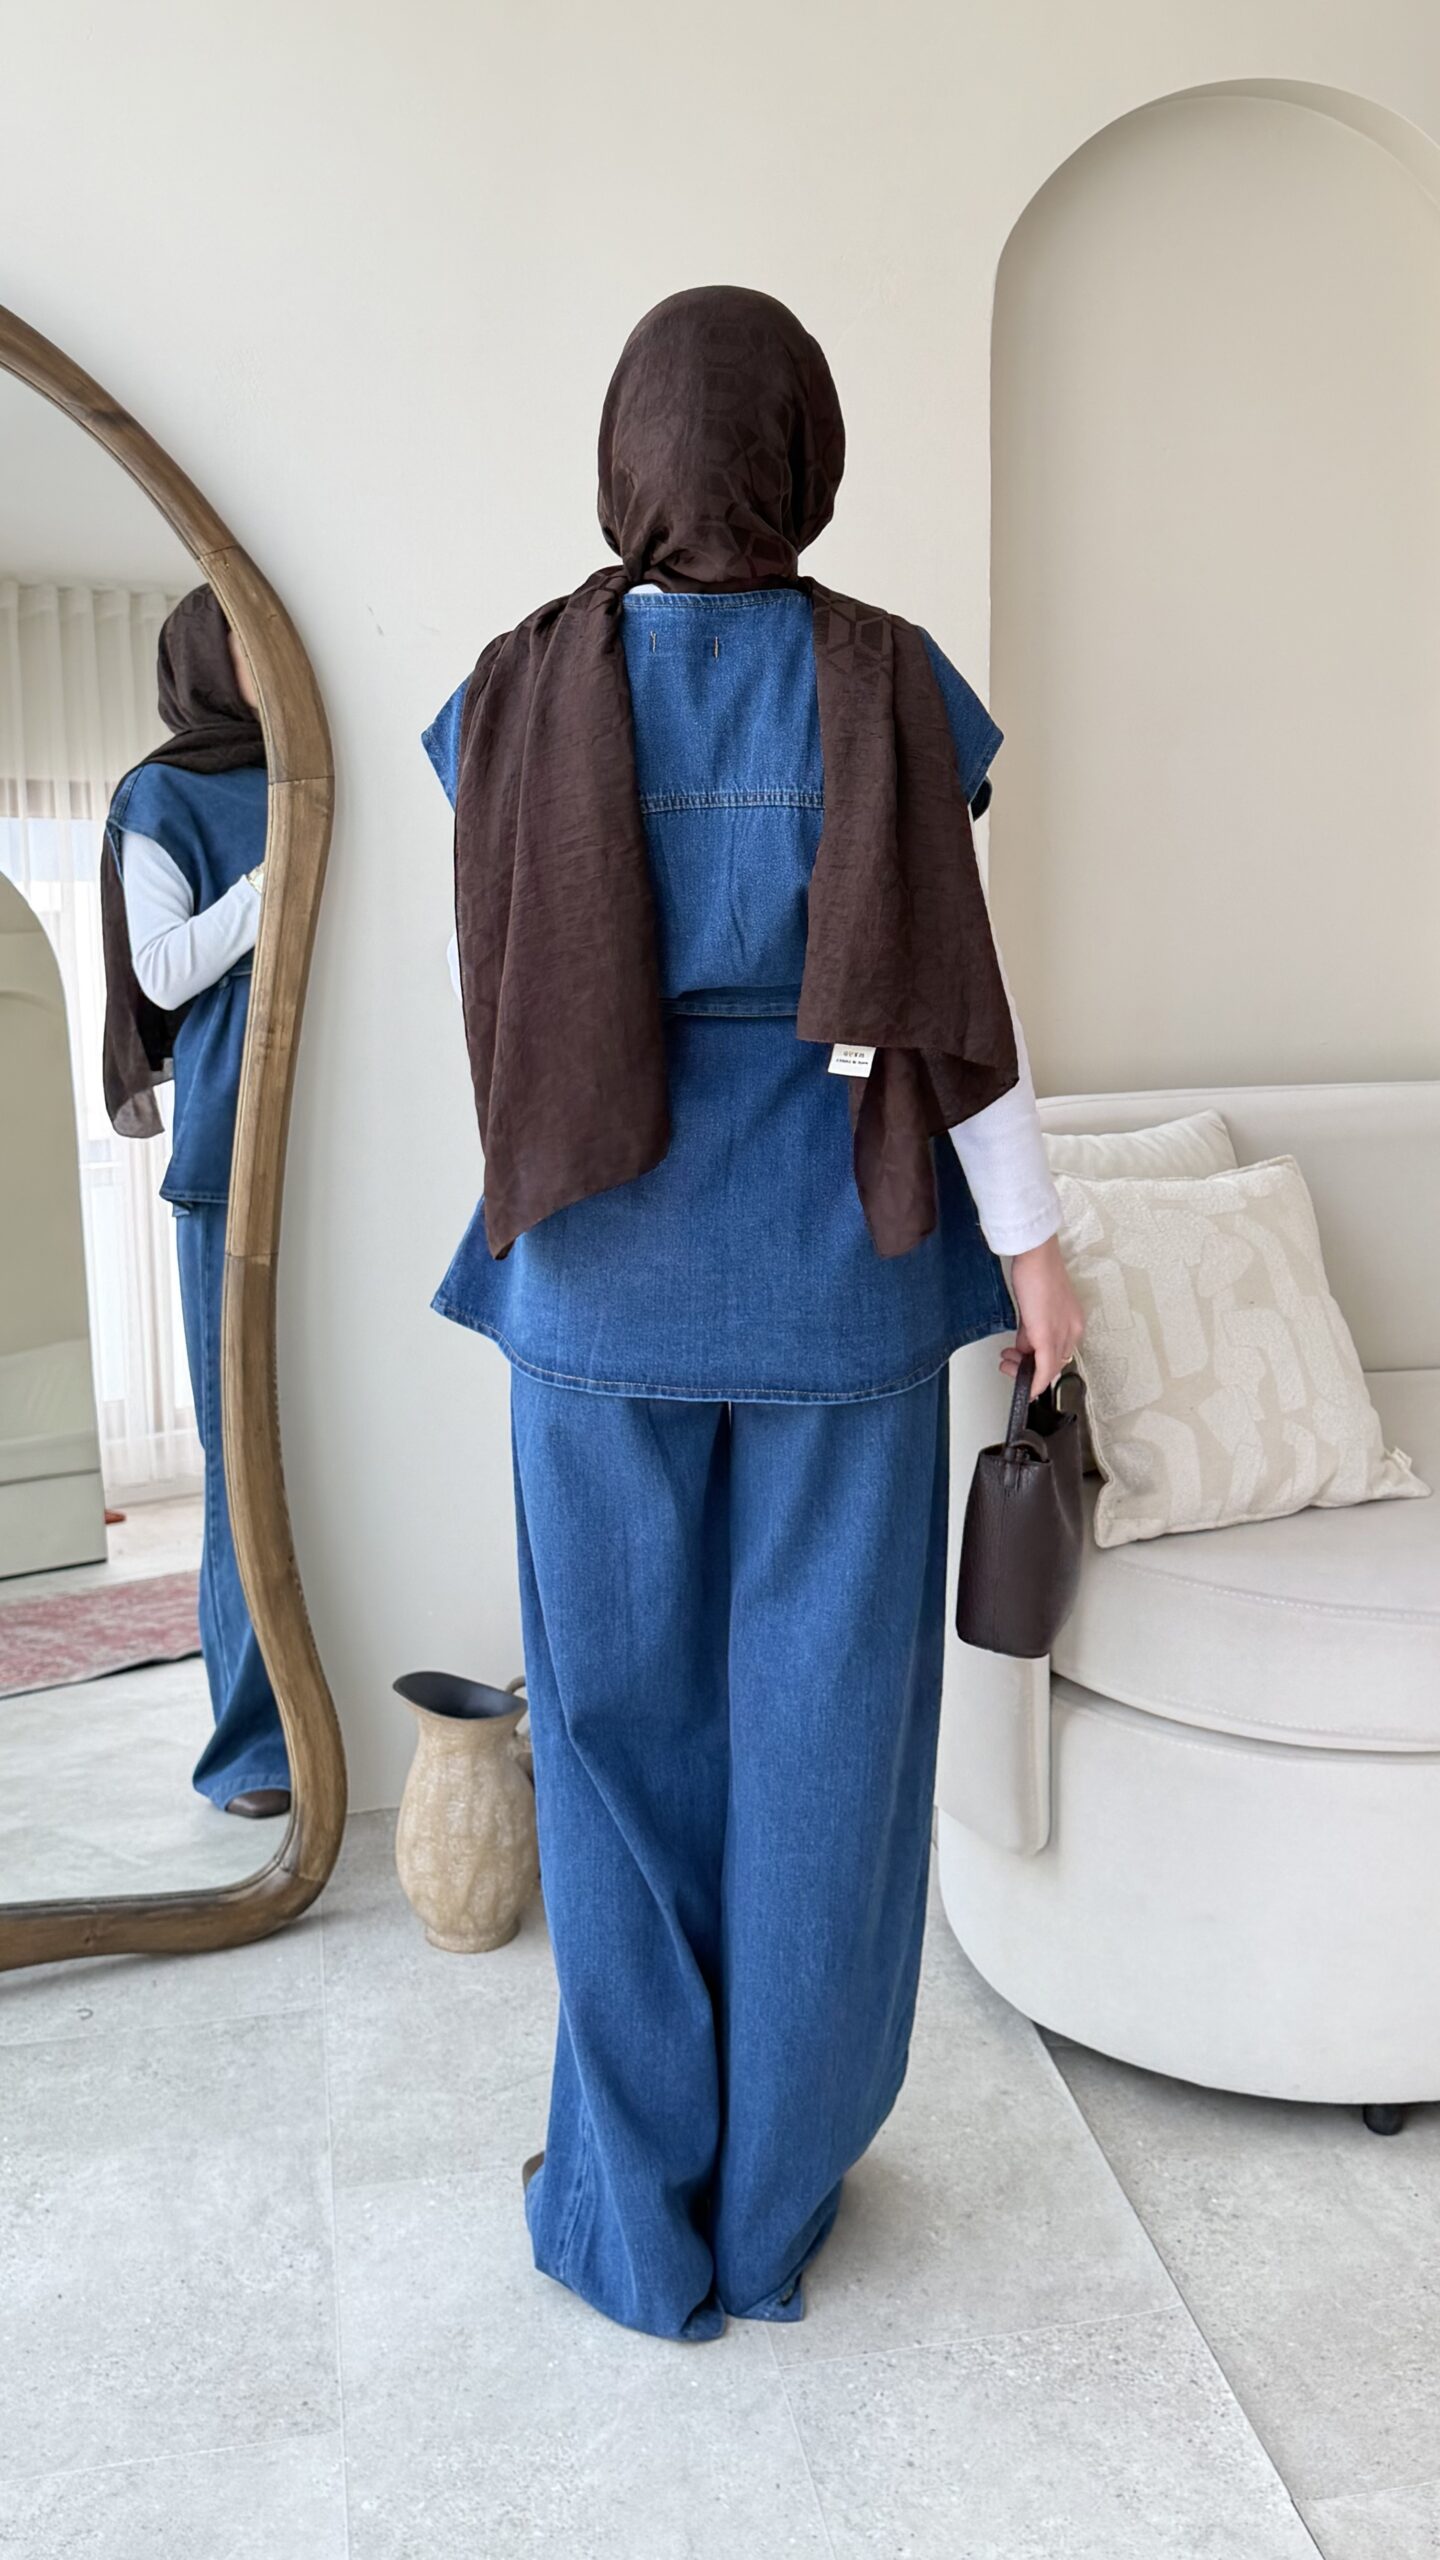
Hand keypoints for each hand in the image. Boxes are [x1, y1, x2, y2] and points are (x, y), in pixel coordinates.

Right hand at [1000, 1233, 1084, 1395]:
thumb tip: (1023, 1345)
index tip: (1023, 1361)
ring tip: (1007, 1361)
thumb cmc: (1036, 1270)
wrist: (1036, 1254)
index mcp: (1073, 1321)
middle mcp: (1072, 1329)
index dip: (1038, 1361)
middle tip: (1010, 1363)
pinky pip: (1045, 1368)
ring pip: (1049, 1367)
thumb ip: (1032, 1328)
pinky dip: (1036, 1381)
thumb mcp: (1035, 1306)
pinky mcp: (1047, 1336)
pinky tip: (1026, 1387)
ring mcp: (1061, 1333)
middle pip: (1054, 1362)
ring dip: (1025, 1371)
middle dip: (1028, 1368)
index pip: (1059, 1352)